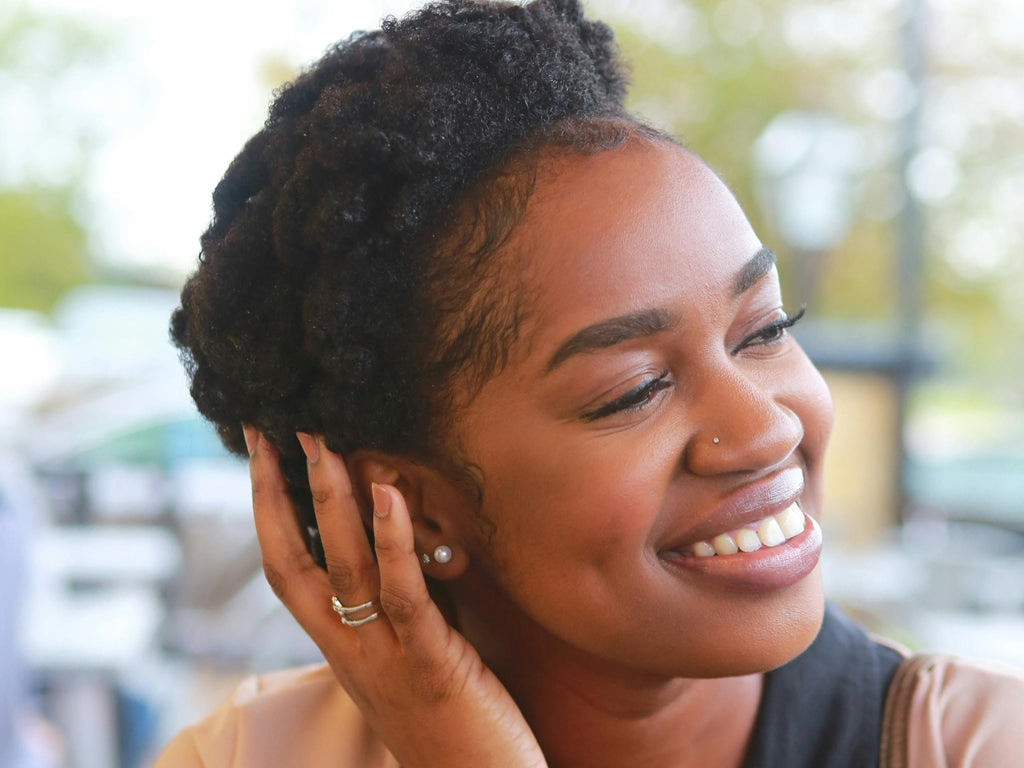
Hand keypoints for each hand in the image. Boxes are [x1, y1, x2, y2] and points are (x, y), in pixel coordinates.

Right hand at [243, 427, 547, 767]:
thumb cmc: (456, 726)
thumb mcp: (415, 655)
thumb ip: (401, 602)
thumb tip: (403, 536)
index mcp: (344, 646)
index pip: (288, 567)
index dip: (268, 508)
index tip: (261, 450)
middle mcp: (351, 650)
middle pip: (293, 561)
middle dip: (276, 492)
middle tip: (271, 425)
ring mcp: (386, 659)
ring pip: (343, 569)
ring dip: (330, 499)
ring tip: (320, 438)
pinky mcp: (432, 667)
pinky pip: (404, 597)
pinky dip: (392, 543)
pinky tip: (388, 493)